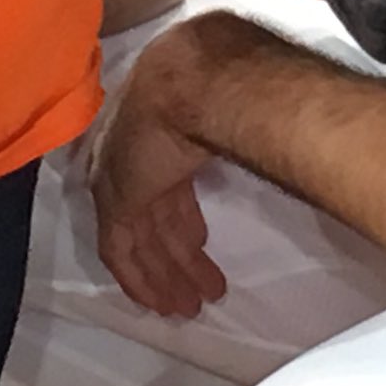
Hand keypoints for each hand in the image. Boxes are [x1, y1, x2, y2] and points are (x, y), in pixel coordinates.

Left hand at [89, 27, 228, 318]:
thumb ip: (237, 119)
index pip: (167, 187)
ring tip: (194, 306)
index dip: (185, 220)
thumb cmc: (221, 79)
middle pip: (157, 216)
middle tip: (205, 286)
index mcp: (157, 129)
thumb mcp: (229, 100)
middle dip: (180, 255)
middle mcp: (131, 155)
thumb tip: (271, 126)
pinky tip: (160, 303)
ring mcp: (119, 176)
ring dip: (167, 275)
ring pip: (140, 240)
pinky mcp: (115, 200)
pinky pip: (119, 252)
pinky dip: (139, 279)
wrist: (192, 78)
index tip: (202, 244)